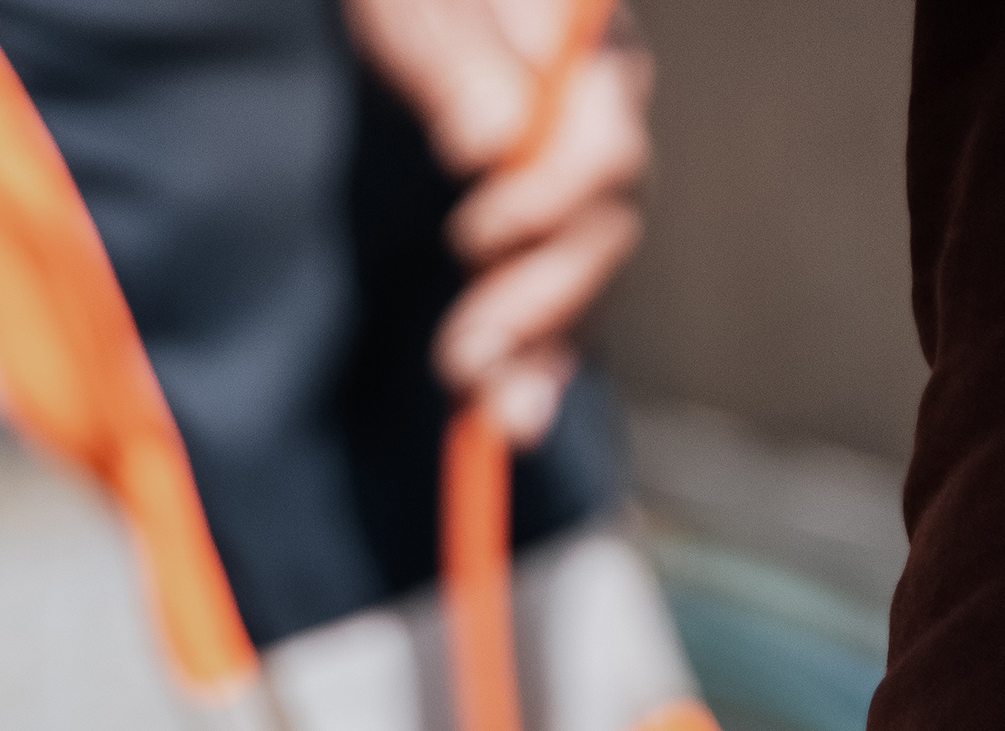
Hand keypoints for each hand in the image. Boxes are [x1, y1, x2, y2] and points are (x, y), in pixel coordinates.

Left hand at [345, 0, 651, 442]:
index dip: (553, 203)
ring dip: (538, 349)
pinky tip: (514, 416)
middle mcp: (603, 119)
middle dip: (540, 301)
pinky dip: (538, 363)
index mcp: (592, 50)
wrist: (397, 14)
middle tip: (466, 354)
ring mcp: (581, 183)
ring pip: (589, 280)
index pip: (607, 142)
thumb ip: (456, 59)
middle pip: (606, 227)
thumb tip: (494, 141)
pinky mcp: (547, 233)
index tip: (478, 236)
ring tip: (485, 405)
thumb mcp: (417, 5)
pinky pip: (564, 306)